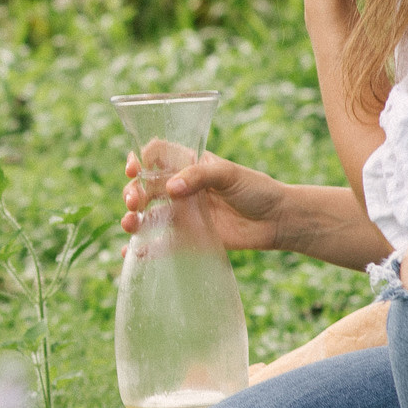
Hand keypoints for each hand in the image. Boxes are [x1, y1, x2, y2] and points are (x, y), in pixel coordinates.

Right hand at [122, 150, 291, 253]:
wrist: (276, 221)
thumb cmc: (256, 189)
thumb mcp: (229, 174)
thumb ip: (200, 176)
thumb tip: (171, 188)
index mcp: (189, 164)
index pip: (155, 156)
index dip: (140, 160)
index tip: (134, 170)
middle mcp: (181, 187)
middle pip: (145, 186)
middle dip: (132, 192)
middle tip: (133, 202)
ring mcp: (183, 214)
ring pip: (148, 214)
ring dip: (133, 218)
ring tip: (130, 224)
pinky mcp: (188, 238)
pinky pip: (161, 244)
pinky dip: (143, 248)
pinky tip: (131, 252)